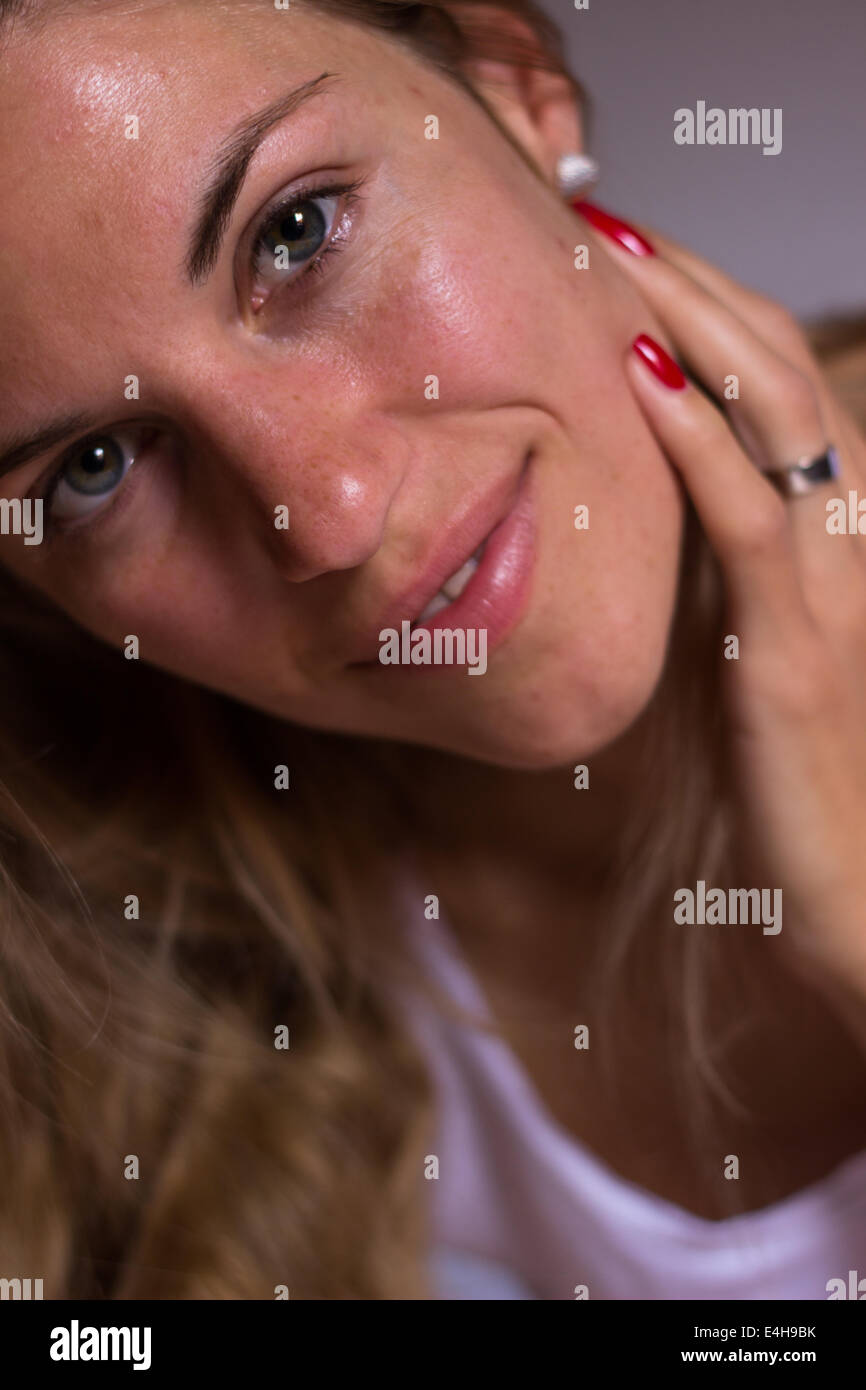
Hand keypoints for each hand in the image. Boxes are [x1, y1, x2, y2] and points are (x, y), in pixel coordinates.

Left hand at [576, 203, 865, 1009]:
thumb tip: (646, 511)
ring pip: (775, 414)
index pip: (781, 384)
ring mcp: (830, 584)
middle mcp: (848, 535)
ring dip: (695, 321)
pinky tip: (635, 373)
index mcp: (836, 531)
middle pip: (781, 369)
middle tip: (610, 219)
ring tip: (617, 254)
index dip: (716, 305)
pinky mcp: (792, 647)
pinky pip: (745, 516)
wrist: (861, 895)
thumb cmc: (794, 779)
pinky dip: (693, 436)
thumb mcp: (748, 648)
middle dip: (697, 282)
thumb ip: (717, 571)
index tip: (634, 252)